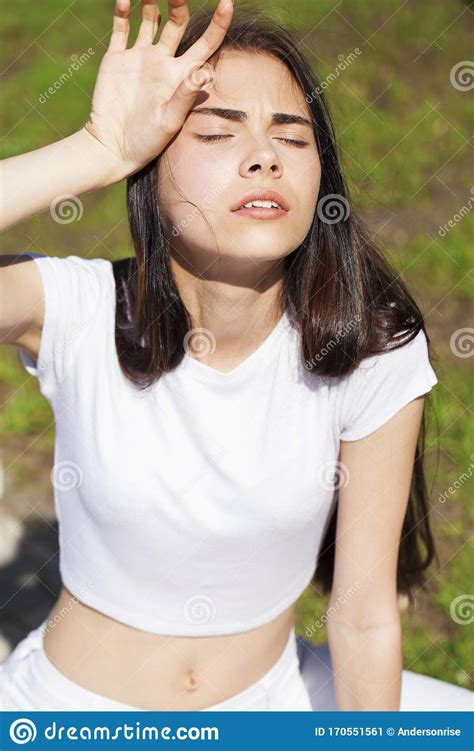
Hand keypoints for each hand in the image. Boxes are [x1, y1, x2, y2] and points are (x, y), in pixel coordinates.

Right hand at [83, 0, 232, 177]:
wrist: (112, 146)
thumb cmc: (146, 141)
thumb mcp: (170, 120)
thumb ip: (186, 95)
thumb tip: (206, 73)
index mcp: (181, 75)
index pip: (206, 43)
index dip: (218, 23)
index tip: (226, 2)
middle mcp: (163, 62)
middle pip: (178, 23)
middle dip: (179, 4)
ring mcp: (140, 58)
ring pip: (150, 19)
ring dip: (152, 2)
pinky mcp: (117, 59)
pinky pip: (121, 28)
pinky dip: (123, 11)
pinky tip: (124, 0)